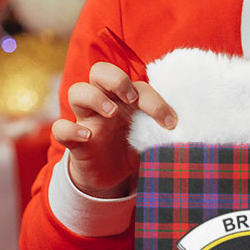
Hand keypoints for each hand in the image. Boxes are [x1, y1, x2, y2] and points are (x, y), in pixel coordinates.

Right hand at [51, 61, 175, 197]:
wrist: (111, 178)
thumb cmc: (132, 148)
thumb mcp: (151, 139)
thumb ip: (163, 132)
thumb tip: (189, 133)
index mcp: (125, 99)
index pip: (137, 85)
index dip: (155, 101)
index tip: (170, 123)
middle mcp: (104, 103)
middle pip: (100, 71)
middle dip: (116, 79)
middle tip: (131, 98)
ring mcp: (86, 120)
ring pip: (77, 91)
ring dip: (95, 97)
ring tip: (112, 112)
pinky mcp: (73, 141)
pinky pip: (60, 128)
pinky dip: (70, 129)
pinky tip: (88, 137)